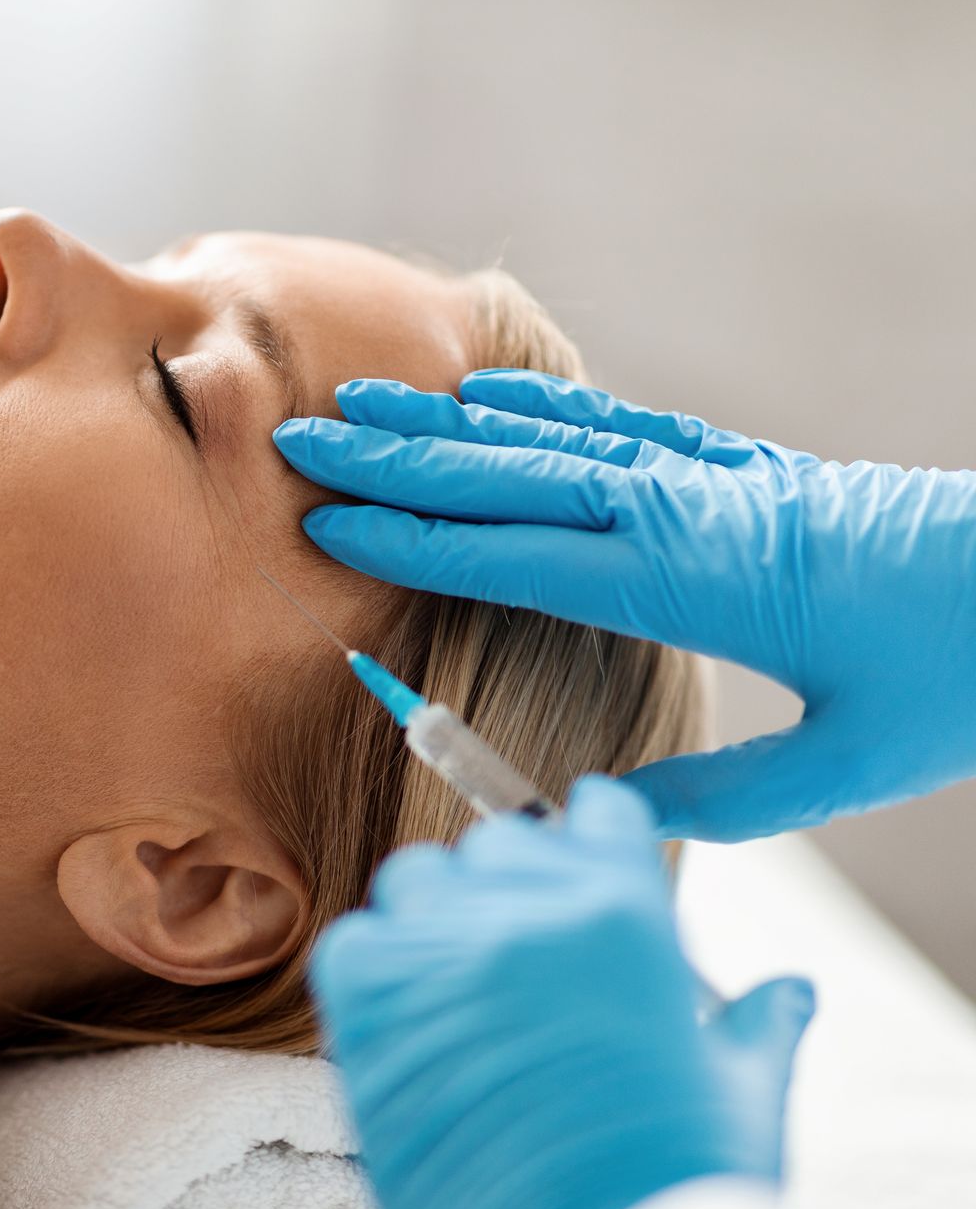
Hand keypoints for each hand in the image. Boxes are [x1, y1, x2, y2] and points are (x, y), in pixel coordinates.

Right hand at [274, 369, 975, 839]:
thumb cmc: (965, 672)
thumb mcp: (851, 762)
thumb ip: (727, 794)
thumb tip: (610, 814)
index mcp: (693, 579)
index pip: (515, 554)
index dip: (414, 541)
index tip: (328, 525)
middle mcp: (684, 511)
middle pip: (508, 480)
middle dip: (395, 462)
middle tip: (299, 444)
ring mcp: (711, 478)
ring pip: (550, 440)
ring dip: (446, 424)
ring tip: (361, 403)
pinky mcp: (739, 470)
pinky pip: (616, 427)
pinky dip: (541, 409)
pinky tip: (491, 394)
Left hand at [312, 777, 813, 1208]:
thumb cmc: (676, 1183)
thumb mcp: (739, 1096)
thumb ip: (756, 1025)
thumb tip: (791, 990)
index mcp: (624, 908)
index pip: (593, 810)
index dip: (588, 841)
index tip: (580, 869)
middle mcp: (525, 910)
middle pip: (495, 844)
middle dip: (511, 888)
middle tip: (523, 961)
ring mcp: (440, 950)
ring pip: (416, 881)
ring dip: (436, 920)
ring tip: (463, 992)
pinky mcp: (367, 1001)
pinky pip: (354, 943)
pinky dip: (374, 970)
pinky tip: (409, 1020)